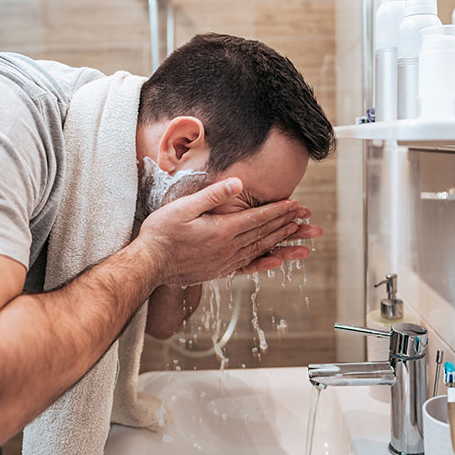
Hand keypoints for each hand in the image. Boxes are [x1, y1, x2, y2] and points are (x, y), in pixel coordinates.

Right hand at [136, 177, 307, 285]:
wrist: (149, 264)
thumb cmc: (161, 233)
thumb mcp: (184, 207)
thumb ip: (213, 195)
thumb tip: (238, 183)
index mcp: (223, 231)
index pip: (258, 218)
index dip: (278, 210)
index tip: (295, 204)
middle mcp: (229, 249)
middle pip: (264, 234)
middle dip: (286, 223)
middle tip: (305, 217)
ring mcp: (225, 262)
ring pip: (260, 250)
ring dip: (281, 241)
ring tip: (298, 235)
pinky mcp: (219, 271)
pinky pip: (249, 266)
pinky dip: (266, 262)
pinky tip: (276, 262)